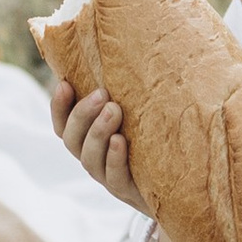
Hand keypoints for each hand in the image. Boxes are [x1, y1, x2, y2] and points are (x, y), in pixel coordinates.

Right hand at [52, 80, 180, 241]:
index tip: (65, 83)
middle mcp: (94, 159)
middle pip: (73, 140)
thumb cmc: (158, 142)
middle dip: (82, 115)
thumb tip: (132, 50)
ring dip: (98, 132)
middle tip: (102, 94)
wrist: (183, 189)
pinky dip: (115, 159)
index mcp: (89, 141)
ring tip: (114, 109)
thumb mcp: (141, 117)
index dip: (59, 106)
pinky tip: (121, 142)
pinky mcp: (130, 192)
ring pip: (90, 159)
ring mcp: (109, 178)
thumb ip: (130, 93)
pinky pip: (115, 177)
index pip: (63, 125)